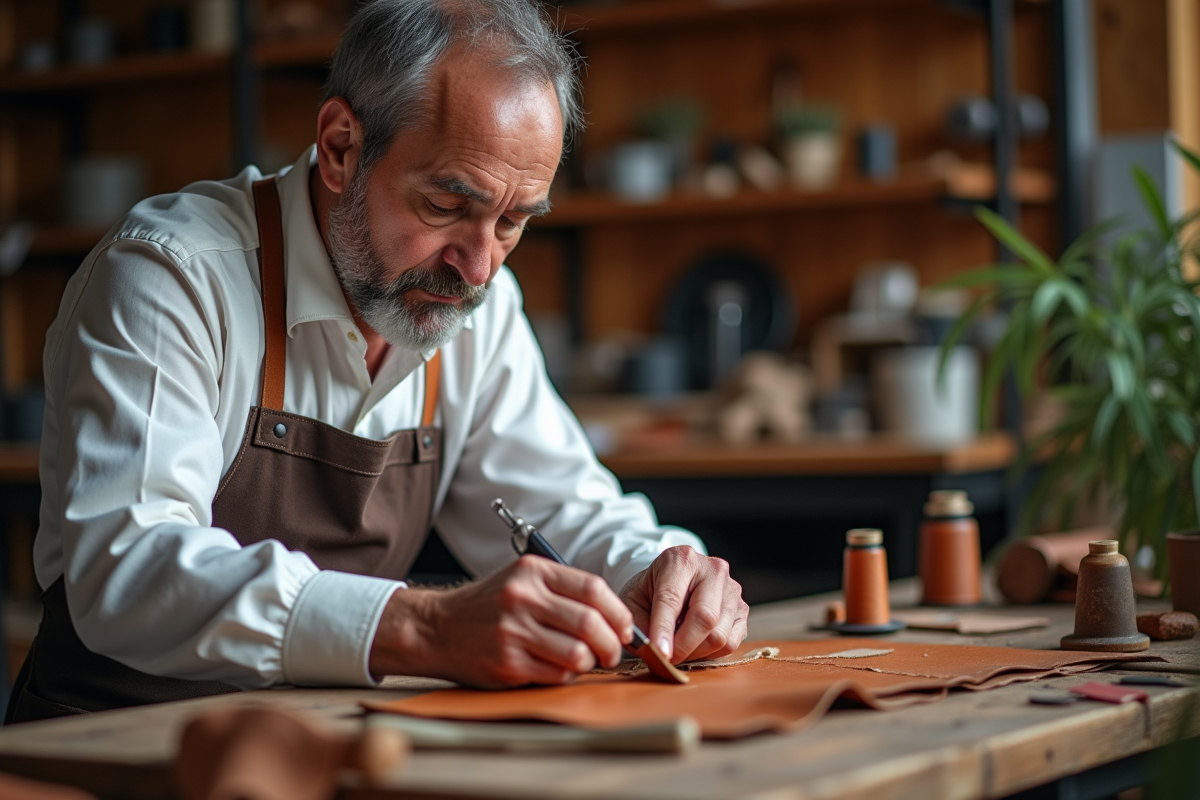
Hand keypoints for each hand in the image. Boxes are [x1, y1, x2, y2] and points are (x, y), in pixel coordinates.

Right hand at [368, 555, 632, 687]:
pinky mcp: (507, 663)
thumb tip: (614, 617)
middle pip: (590, 623)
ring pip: (577, 654)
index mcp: (532, 572)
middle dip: (612, 643)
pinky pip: (556, 674)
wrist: (437, 627)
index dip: (618, 612)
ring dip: (590, 663)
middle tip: (613, 652)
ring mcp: (513, 631)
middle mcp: (522, 598)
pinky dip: (567, 675)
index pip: (593, 588)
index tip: (625, 627)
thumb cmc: (488, 605)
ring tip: (586, 662)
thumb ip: (562, 590)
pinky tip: (559, 668)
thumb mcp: (521, 579)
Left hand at [620, 546, 747, 664]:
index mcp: (680, 560)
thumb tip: (653, 649)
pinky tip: (695, 645)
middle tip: (666, 659)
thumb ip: (638, 623)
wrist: (674, 581)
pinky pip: (731, 643)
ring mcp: (732, 589)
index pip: (672, 598)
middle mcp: (712, 570)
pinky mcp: (742, 609)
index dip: (664, 629)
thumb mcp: (633, 600)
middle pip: (704, 617)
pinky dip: (711, 653)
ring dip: (695, 652)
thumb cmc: (651, 590)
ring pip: (719, 635)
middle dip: (683, 646)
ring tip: (678, 648)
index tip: (659, 652)